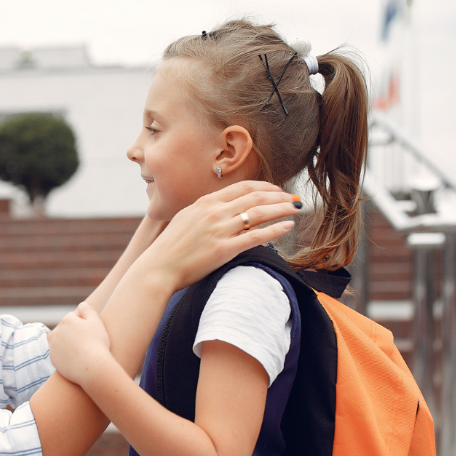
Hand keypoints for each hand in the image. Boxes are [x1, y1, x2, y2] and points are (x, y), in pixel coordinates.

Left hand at [49, 303, 113, 387]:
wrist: (92, 368)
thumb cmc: (98, 344)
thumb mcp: (96, 322)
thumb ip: (88, 310)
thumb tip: (81, 305)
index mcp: (67, 320)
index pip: (75, 318)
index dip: (85, 326)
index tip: (92, 334)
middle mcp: (57, 331)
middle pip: (67, 330)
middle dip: (74, 334)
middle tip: (88, 344)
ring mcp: (53, 346)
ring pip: (62, 342)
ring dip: (69, 344)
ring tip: (82, 352)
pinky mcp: (53, 359)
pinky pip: (60, 355)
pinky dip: (66, 356)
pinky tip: (77, 360)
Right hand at [137, 181, 299, 292]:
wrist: (158, 268)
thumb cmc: (169, 248)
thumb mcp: (185, 219)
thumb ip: (204, 210)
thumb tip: (220, 206)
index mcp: (205, 202)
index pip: (242, 187)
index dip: (264, 186)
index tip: (277, 189)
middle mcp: (214, 212)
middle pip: (255, 196)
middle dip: (279, 195)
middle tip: (293, 198)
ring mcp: (220, 230)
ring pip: (259, 213)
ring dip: (282, 208)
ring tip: (297, 208)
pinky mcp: (224, 250)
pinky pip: (256, 236)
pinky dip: (275, 229)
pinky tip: (288, 226)